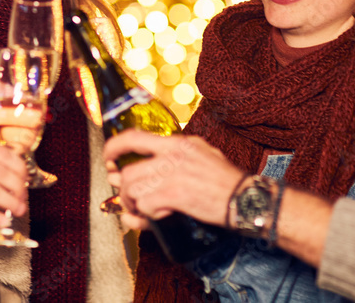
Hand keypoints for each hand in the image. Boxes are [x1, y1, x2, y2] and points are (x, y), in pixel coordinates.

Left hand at [103, 130, 241, 228]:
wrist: (245, 198)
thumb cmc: (226, 180)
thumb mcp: (203, 153)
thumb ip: (177, 154)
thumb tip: (150, 165)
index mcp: (176, 143)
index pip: (133, 138)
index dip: (113, 148)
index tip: (108, 159)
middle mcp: (170, 156)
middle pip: (128, 171)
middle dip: (122, 188)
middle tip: (126, 197)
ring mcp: (171, 175)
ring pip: (132, 189)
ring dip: (133, 204)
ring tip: (142, 210)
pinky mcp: (173, 196)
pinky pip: (144, 206)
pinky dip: (146, 216)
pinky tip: (158, 216)